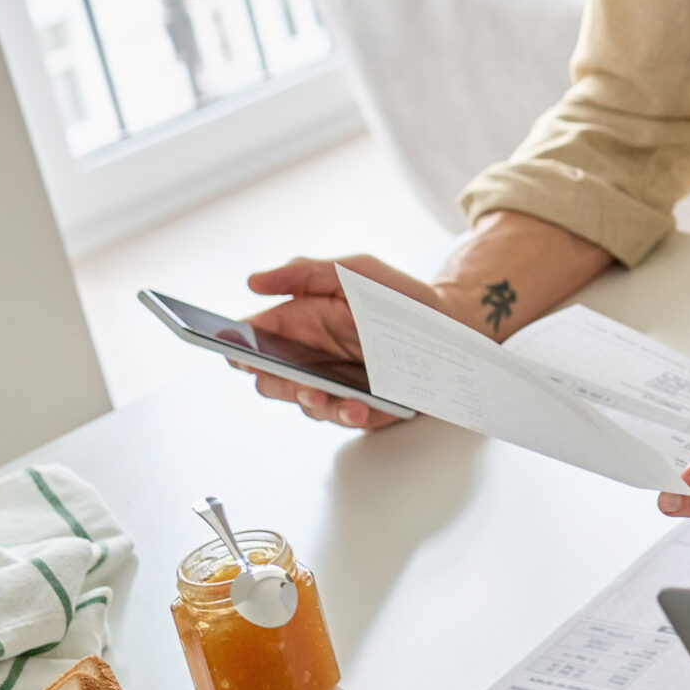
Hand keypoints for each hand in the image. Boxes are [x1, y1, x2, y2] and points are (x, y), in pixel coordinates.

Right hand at [240, 255, 439, 429]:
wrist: (450, 319)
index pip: (254, 342)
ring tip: (329, 397)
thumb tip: (253, 281)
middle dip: (278, 383)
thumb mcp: (355, 272)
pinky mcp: (366, 405)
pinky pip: (350, 417)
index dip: (239, 350)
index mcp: (301, 324)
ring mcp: (337, 385)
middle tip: (292, 379)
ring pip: (308, 405)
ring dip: (316, 403)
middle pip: (273, 381)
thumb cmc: (396, 295)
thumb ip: (307, 273)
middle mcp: (313, 359)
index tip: (242, 354)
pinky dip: (351, 415)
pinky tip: (358, 407)